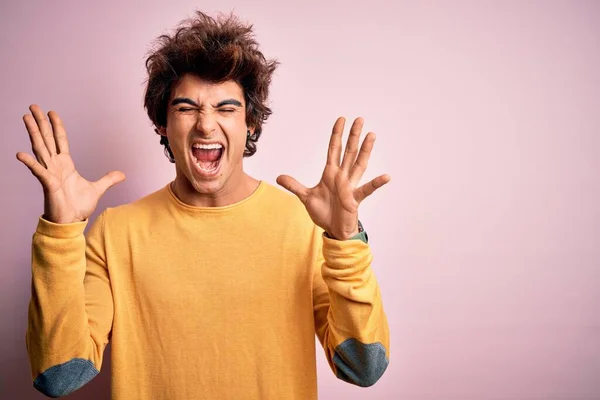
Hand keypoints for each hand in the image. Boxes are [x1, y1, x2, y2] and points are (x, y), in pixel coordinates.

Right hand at [16, 105, 125, 223]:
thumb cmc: (78, 206)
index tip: (52, 112)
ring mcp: (49, 173)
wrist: (71, 222)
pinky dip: (30, 163)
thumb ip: (108, 180)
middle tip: (33, 106)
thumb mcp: (98, 189)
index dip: (57, 126)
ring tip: (25, 118)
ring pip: (40, 148)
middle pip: (46, 139)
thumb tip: (122, 174)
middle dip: (40, 122)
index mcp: (66, 164)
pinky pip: (38, 171)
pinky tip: (20, 154)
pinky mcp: (48, 184)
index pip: (60, 140)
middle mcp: (55, 165)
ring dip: (33, 133)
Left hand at [277, 117, 389, 239]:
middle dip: (353, 136)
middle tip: (359, 119)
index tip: (341, 119)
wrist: (333, 229)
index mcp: (331, 173)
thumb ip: (294, 186)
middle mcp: (342, 176)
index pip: (334, 149)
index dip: (337, 135)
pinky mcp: (355, 199)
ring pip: (359, 164)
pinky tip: (386, 176)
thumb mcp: (306, 197)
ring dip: (365, 150)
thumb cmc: (324, 212)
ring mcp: (350, 186)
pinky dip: (376, 183)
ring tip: (371, 135)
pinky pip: (367, 189)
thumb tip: (279, 177)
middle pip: (348, 152)